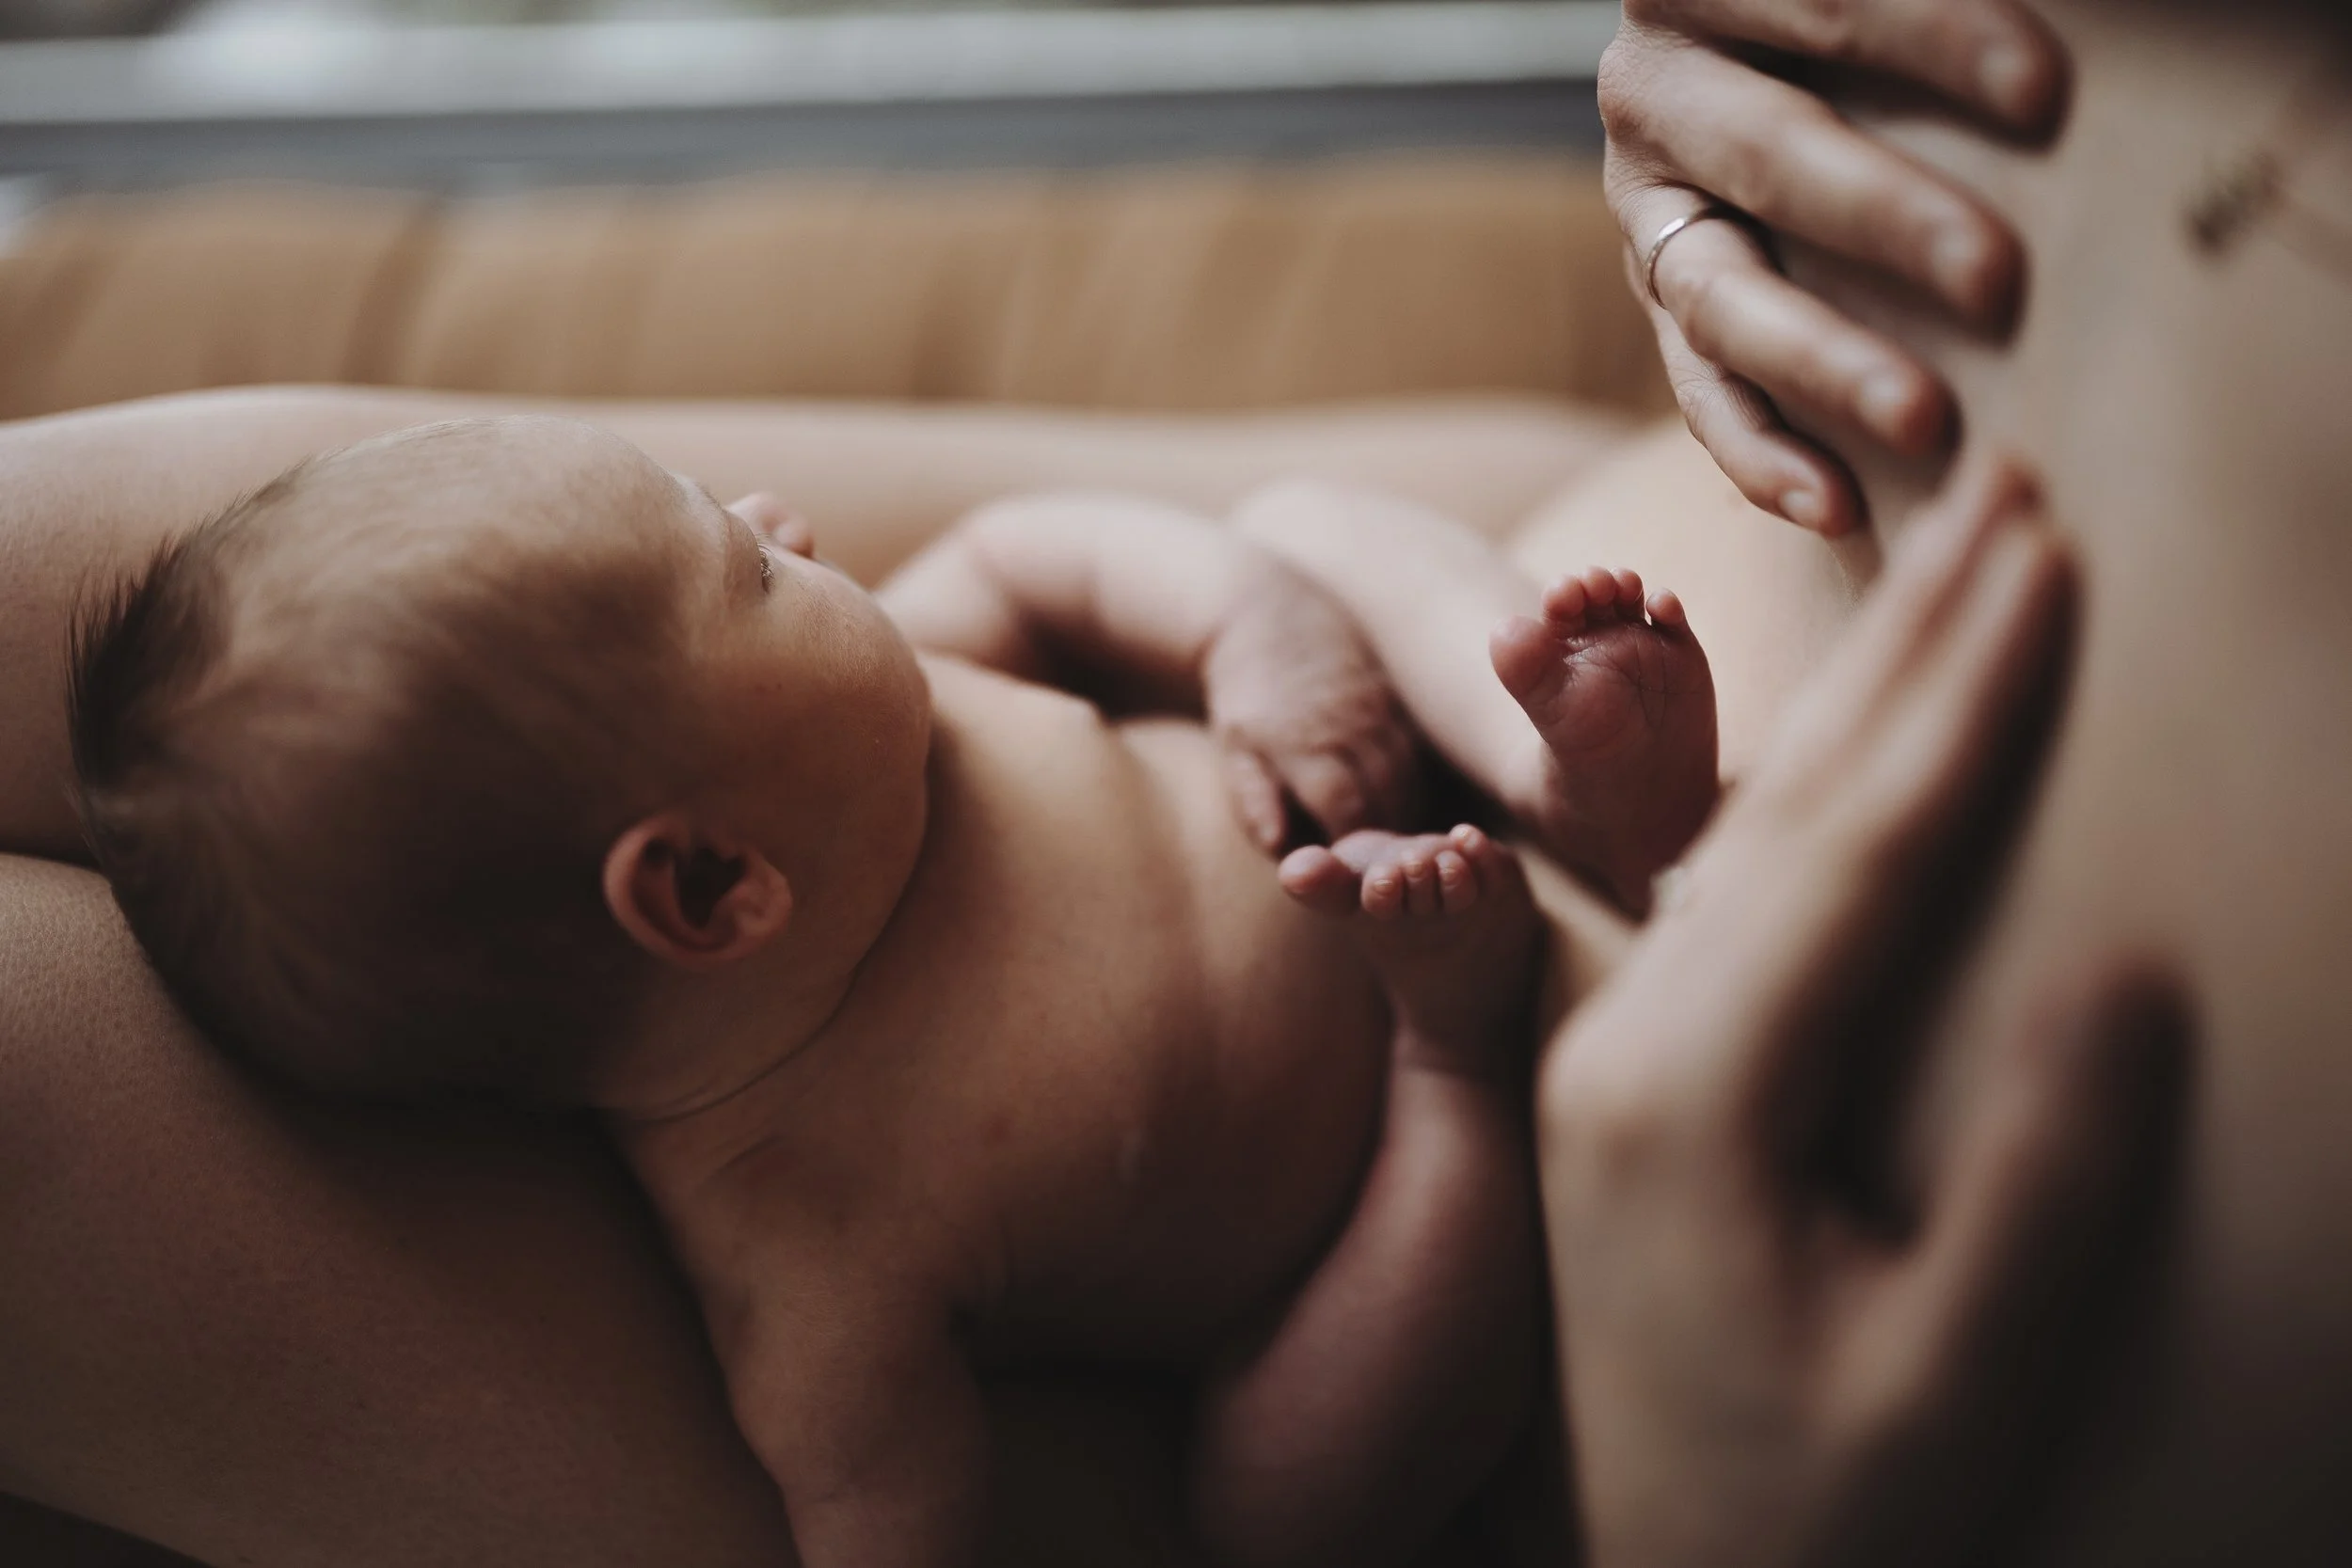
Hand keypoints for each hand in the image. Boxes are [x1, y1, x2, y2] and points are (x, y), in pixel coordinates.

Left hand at [1203, 563, 1420, 852]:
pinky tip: (1403, 814)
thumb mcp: (1235, 748)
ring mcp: (1383, 715)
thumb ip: (1254, 799)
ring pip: (1412, 784)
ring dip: (1407, 822)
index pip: (1347, 816)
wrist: (1275, 620)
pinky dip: (1415, 792)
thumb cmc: (1247, 698)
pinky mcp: (1399, 707)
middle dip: (1388, 847)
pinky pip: (1419, 761)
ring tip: (1395, 854)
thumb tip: (1277, 846)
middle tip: (1382, 878)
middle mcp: (1354, 730)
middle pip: (1390, 805)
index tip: (1351, 880)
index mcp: (1308, 747)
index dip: (1353, 854)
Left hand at [1539, 461, 2186, 1567]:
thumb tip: (2127, 975)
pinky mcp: (1638, 1091)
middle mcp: (1634, 1048)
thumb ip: (2036, 1182)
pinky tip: (1859, 746)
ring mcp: (1623, 1062)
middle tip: (2005, 486)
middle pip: (1787, 805)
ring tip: (1949, 571)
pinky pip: (1720, 899)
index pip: (1852, 849)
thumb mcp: (1951, 1382)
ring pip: (1744, 836)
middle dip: (1906, 645)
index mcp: (1692, 1096)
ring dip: (1856, 698)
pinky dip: (1801, 796)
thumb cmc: (1824, 1524)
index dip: (1963, 695)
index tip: (2050, 546)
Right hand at [1601, 0, 2069, 533]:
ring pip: (1721, 293)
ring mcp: (1646, 210)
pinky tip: (1836, 506)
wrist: (1797, 65)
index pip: (1823, 1)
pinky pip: (1697, 391)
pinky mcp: (1663, 303)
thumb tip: (2047, 57)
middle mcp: (1651, 92)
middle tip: (1999, 278)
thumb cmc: (1903, 23)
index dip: (1932, 41)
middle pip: (1771, 154)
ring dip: (1826, 362)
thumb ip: (1946, 3)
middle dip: (1886, 218)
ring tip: (1927, 419)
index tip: (2046, 94)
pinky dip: (1760, 454)